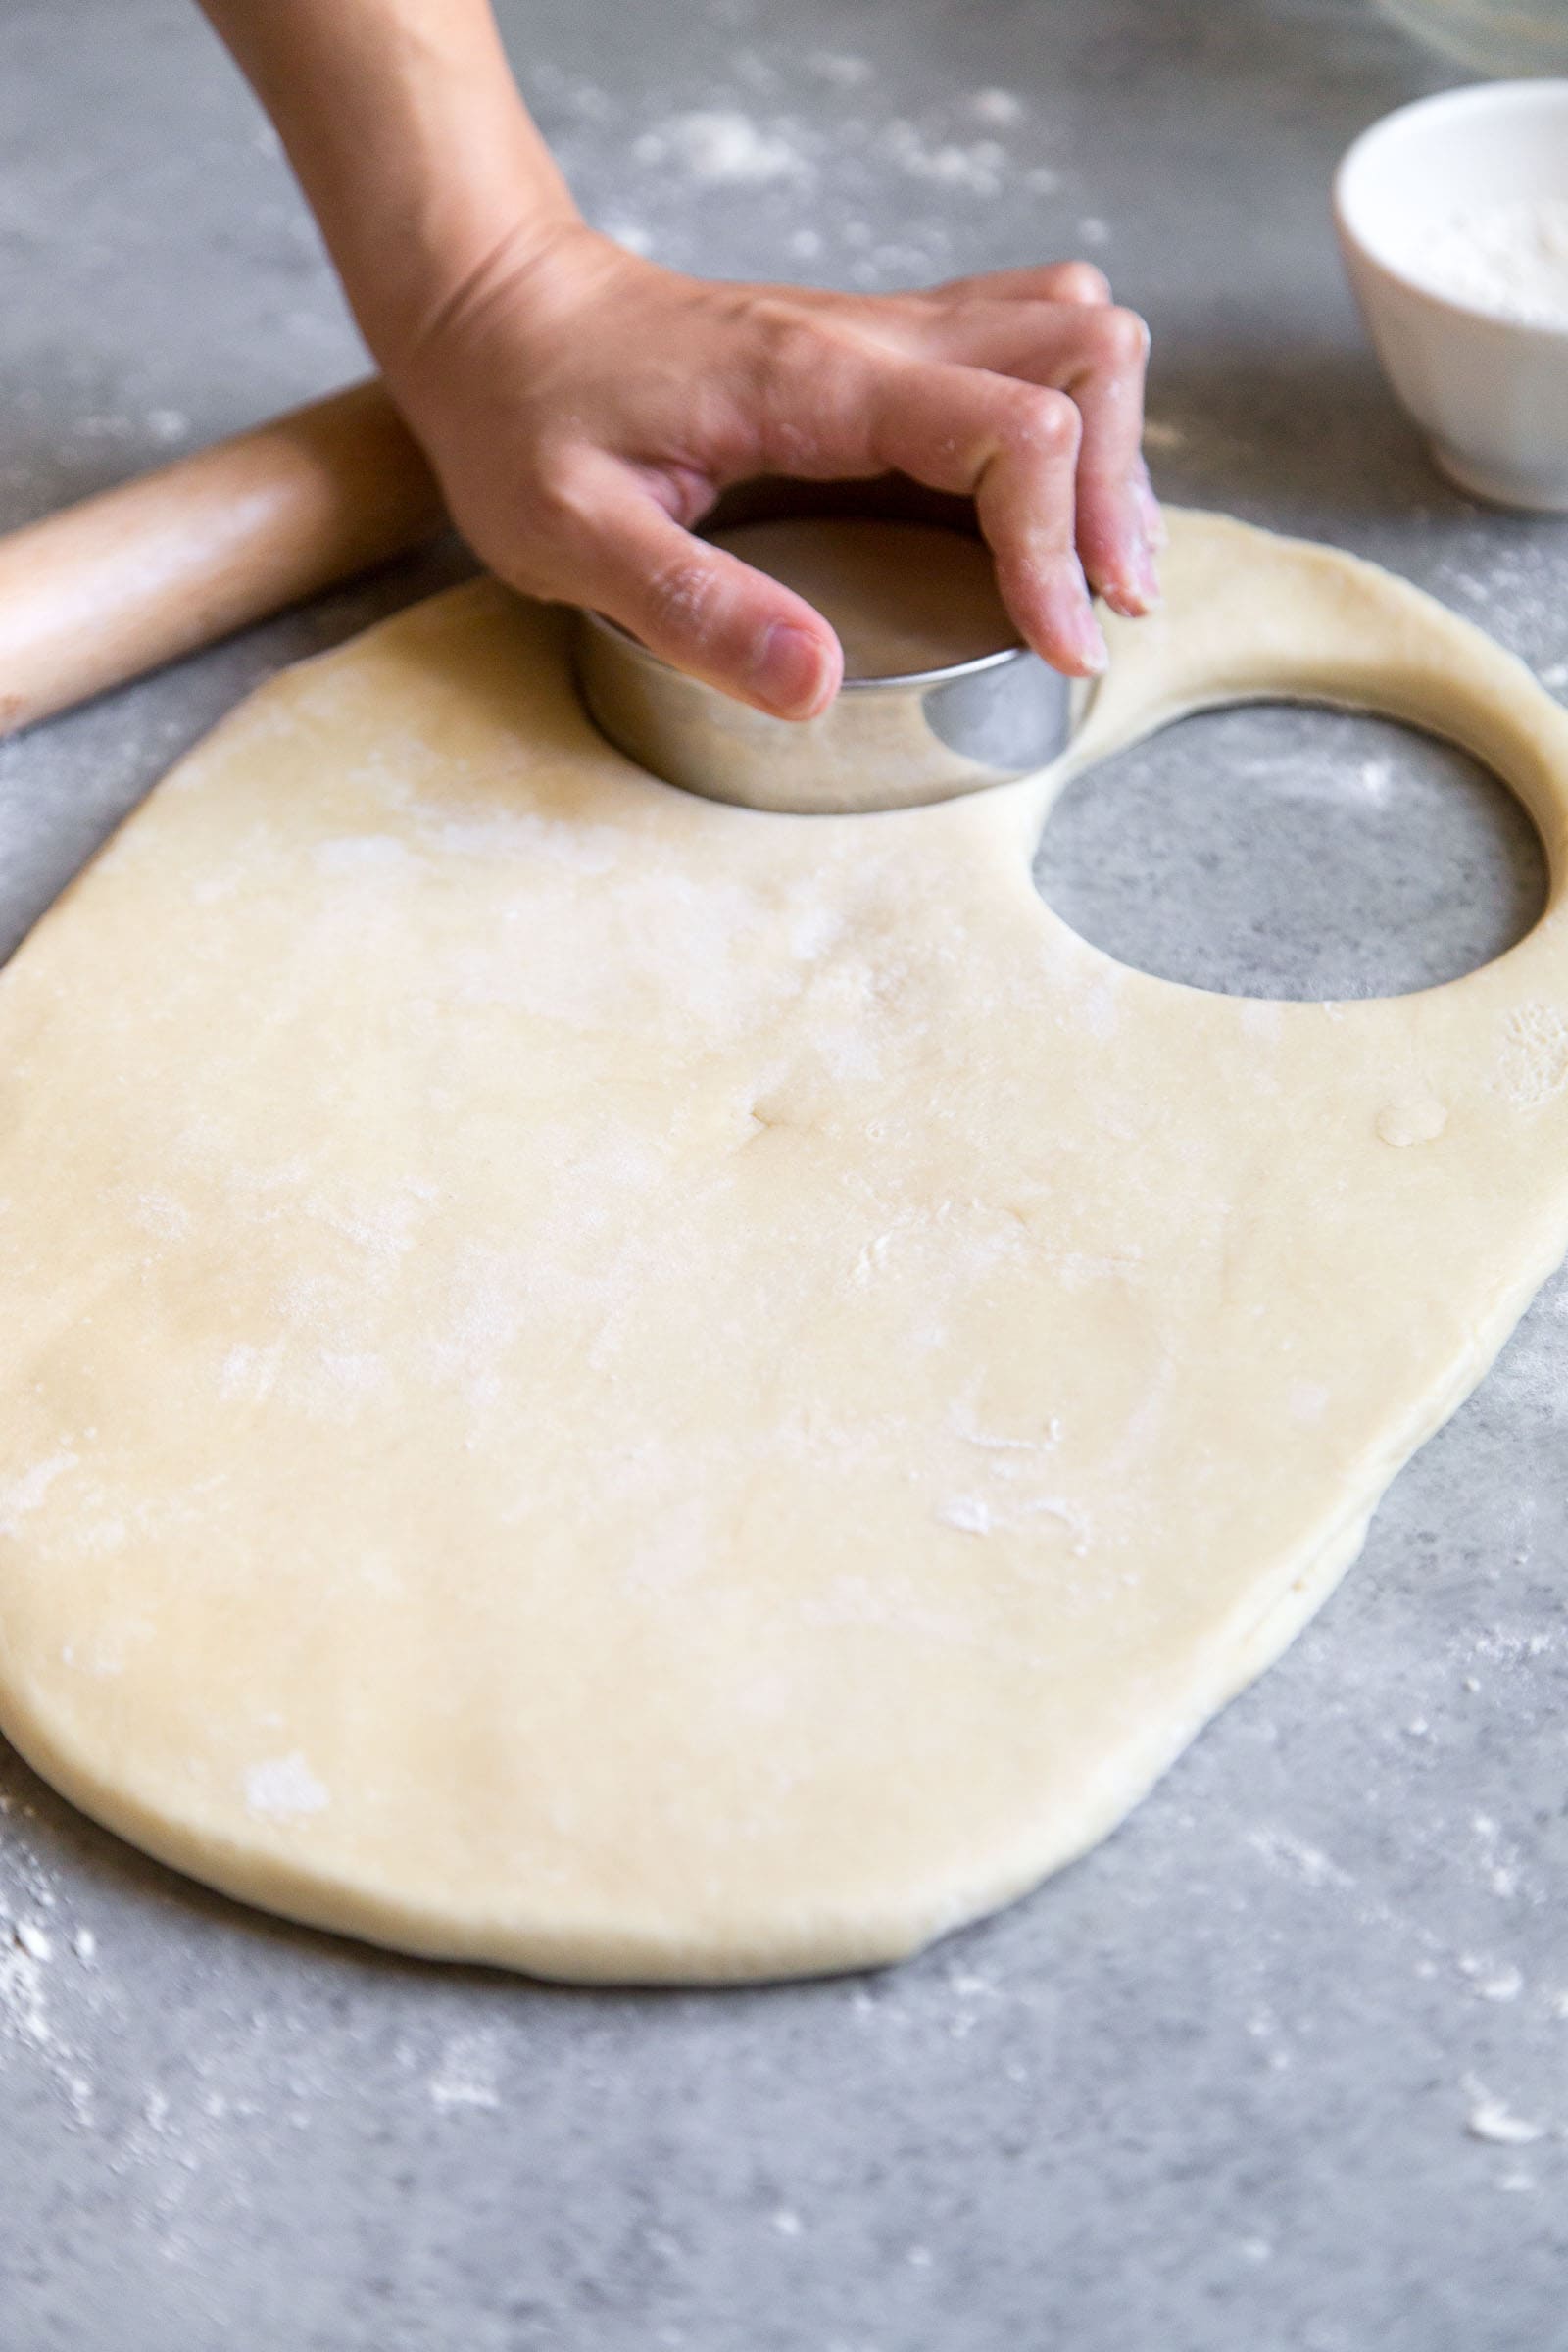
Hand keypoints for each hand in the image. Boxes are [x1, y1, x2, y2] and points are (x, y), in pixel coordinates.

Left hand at [381, 222, 1161, 719]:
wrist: (494, 308)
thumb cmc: (521, 415)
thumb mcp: (569, 536)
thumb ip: (695, 608)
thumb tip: (821, 686)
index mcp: (813, 382)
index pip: (1010, 429)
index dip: (1056, 545)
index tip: (1060, 646)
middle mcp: (872, 338)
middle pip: (1084, 353)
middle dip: (1115, 491)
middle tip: (1097, 609)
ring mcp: (884, 333)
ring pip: (1071, 335)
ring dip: (1109, 451)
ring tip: (1093, 572)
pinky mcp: (881, 349)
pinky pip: (1022, 349)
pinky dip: (1068, 428)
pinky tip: (1043, 517)